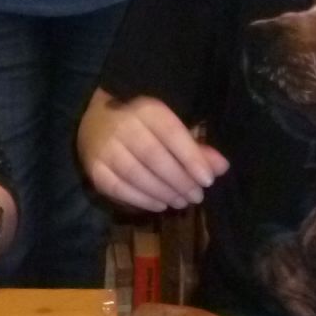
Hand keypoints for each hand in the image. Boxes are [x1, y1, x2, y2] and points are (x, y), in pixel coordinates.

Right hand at [78, 92, 228, 212]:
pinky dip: (143, 200)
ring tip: (181, 202)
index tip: (208, 180)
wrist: (93, 121)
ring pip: (137, 175)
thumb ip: (195, 147)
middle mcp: (123, 126)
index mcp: (146, 110)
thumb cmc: (141, 125)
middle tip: (196, 196)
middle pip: (154, 157)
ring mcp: (106, 148)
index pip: (171, 133)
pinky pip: (120, 189)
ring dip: (163, 193)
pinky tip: (160, 205)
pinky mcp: (95, 169)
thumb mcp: (168, 127)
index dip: (191, 157)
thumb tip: (222, 167)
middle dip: (180, 180)